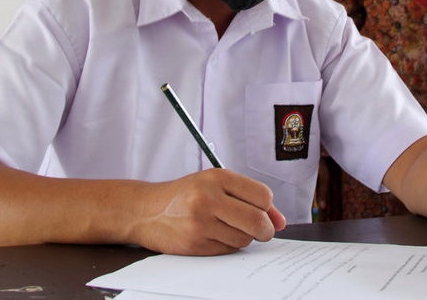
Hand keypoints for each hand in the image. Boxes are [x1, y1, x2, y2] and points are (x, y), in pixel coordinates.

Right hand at [131, 168, 285, 255]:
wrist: (146, 210)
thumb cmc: (185, 195)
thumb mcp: (215, 185)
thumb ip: (249, 198)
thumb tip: (280, 221)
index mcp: (216, 177)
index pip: (263, 196)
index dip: (268, 208)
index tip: (263, 211)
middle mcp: (208, 198)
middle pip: (258, 221)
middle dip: (265, 229)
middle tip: (261, 230)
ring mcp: (200, 222)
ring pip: (245, 239)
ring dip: (244, 237)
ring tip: (228, 227)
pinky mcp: (195, 243)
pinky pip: (228, 250)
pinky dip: (228, 245)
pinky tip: (214, 235)